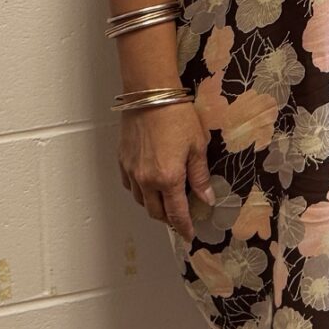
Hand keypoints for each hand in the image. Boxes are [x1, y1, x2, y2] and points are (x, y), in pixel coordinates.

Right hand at [120, 103, 212, 226]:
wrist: (150, 94)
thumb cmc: (177, 115)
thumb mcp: (197, 145)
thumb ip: (200, 176)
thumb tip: (206, 199)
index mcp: (168, 178)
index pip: (176, 213)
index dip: (184, 227)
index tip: (189, 235)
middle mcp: (146, 180)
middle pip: (156, 212)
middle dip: (168, 219)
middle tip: (179, 217)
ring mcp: (131, 171)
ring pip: (140, 201)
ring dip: (153, 205)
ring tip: (165, 201)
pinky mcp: (122, 160)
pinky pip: (129, 185)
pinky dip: (139, 191)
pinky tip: (148, 184)